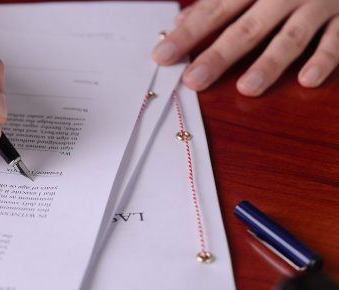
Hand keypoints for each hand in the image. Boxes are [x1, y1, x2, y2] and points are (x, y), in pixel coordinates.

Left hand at [152, 0, 338, 95]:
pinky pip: (335, 40)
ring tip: (246, 88)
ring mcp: (317, 5)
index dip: (187, 34)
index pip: (214, 11)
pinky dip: (323, 59)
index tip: (162, 56)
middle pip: (246, 28)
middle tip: (194, 80)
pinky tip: (307, 79)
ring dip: (269, 63)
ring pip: (290, 37)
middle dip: (219, 55)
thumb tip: (180, 21)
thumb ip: (217, 2)